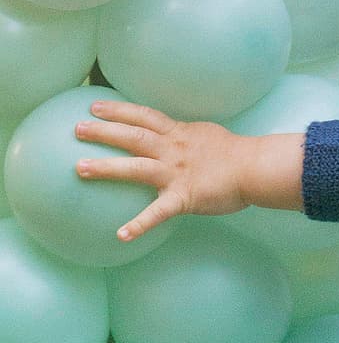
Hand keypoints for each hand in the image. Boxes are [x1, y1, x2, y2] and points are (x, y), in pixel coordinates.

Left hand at [74, 98, 303, 243]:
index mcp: (178, 134)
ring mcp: (176, 173)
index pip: (144, 116)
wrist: (256, 168)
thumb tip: (181, 134)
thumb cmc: (239, 154)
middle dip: (103, 131)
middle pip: (132, 135)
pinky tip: (121, 235)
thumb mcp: (208, 135)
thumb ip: (189, 136)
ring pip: (136, 167)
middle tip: (77, 129)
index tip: (95, 107)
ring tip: (80, 168)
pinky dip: (139, 224)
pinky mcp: (184, 198)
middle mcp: (172, 149)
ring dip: (107, 167)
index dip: (118, 110)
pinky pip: (158, 213)